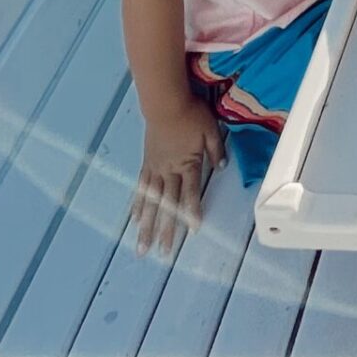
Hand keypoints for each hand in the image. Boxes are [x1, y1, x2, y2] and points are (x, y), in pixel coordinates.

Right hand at [132, 97, 222, 256]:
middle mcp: (170, 171)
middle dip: (165, 230)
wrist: (165, 102)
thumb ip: (216, 150)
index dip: (192, 211)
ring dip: (146, 226)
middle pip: (168, 204)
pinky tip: (134, 219)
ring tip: (142, 246)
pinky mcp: (147, 163)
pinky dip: (138, 204)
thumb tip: (223, 168)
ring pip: (151, 202)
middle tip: (162, 253)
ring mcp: (156, 169)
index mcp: (188, 163)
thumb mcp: (210, 129)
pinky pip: (142, 187)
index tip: (193, 231)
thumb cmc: (191, 113)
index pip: (191, 192)